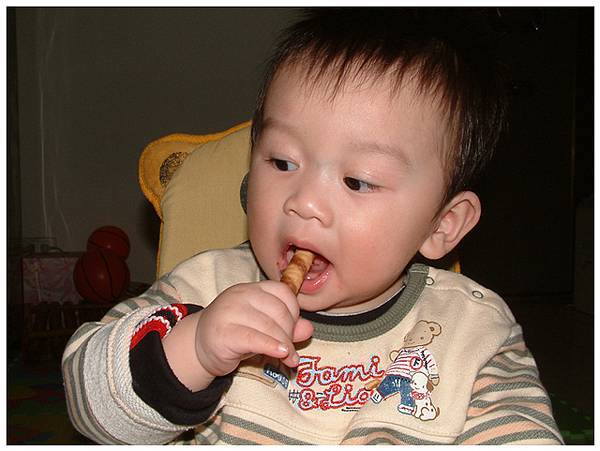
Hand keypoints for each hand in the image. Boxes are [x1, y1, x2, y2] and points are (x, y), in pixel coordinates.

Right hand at [194, 281, 313, 378]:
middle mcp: (240, 296)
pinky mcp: (223, 333)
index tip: (294, 329)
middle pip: (278, 310)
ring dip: (285, 345)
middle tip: (292, 350)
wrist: (198, 346)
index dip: (294, 311)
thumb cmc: (235, 334)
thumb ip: (286, 326)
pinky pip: (255, 339)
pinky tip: (282, 355)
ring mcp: (229, 312)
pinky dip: (272, 347)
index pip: (282, 292)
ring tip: (291, 359)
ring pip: (269, 326)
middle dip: (290, 332)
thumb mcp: (263, 328)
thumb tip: (308, 328)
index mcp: (251, 289)